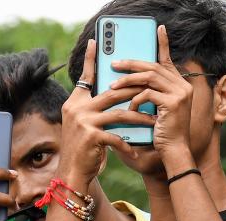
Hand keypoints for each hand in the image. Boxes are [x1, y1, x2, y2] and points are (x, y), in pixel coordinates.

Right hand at [58, 39, 155, 185]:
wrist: (71, 173)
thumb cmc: (82, 150)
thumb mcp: (85, 125)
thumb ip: (94, 109)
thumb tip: (115, 95)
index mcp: (75, 102)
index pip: (85, 77)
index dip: (91, 59)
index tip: (96, 41)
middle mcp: (76, 108)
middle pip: (112, 93)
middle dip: (134, 92)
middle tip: (153, 90)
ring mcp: (83, 122)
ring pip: (119, 113)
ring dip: (139, 118)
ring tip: (153, 122)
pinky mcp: (91, 136)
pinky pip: (117, 137)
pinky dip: (127, 145)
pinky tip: (135, 152)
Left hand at [110, 25, 193, 173]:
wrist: (173, 152)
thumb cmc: (161, 134)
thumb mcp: (154, 110)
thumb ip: (148, 94)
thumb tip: (128, 80)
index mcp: (180, 85)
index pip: (168, 61)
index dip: (163, 44)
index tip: (159, 29)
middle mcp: (183, 86)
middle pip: (153, 67)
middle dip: (131, 64)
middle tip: (114, 64)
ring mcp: (180, 93)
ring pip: (149, 78)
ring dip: (128, 81)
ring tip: (112, 86)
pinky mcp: (174, 103)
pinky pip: (148, 94)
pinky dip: (135, 100)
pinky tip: (129, 109)